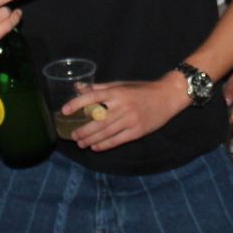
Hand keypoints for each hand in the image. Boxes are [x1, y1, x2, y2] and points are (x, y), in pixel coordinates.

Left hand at [64, 72, 189, 151]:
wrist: (168, 96)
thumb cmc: (142, 90)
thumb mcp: (121, 85)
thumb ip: (99, 88)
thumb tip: (78, 87)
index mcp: (117, 92)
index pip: (93, 96)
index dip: (77, 103)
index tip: (64, 110)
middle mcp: (123, 106)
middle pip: (98, 120)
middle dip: (83, 130)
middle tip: (72, 135)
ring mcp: (130, 120)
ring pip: (106, 133)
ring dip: (91, 140)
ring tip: (81, 143)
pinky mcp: (137, 131)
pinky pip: (117, 140)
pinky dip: (105, 145)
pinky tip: (96, 147)